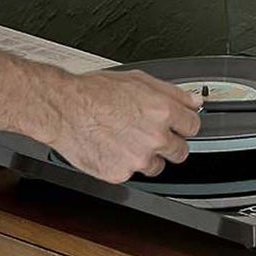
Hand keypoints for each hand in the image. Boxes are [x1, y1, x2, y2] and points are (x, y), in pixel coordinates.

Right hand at [41, 70, 202, 183]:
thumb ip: (171, 92)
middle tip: (148, 135)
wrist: (61, 108)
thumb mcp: (137, 80)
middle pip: (180, 151)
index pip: (193, 126)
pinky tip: (111, 148)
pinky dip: (123, 164)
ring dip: (146, 157)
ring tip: (125, 140)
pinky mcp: (121, 174)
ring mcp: (138, 158)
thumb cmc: (92, 92)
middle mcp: (154, 137)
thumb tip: (193, 101)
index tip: (176, 125)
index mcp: (162, 112)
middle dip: (169, 144)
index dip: (182, 125)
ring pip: (157, 166)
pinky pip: (131, 174)